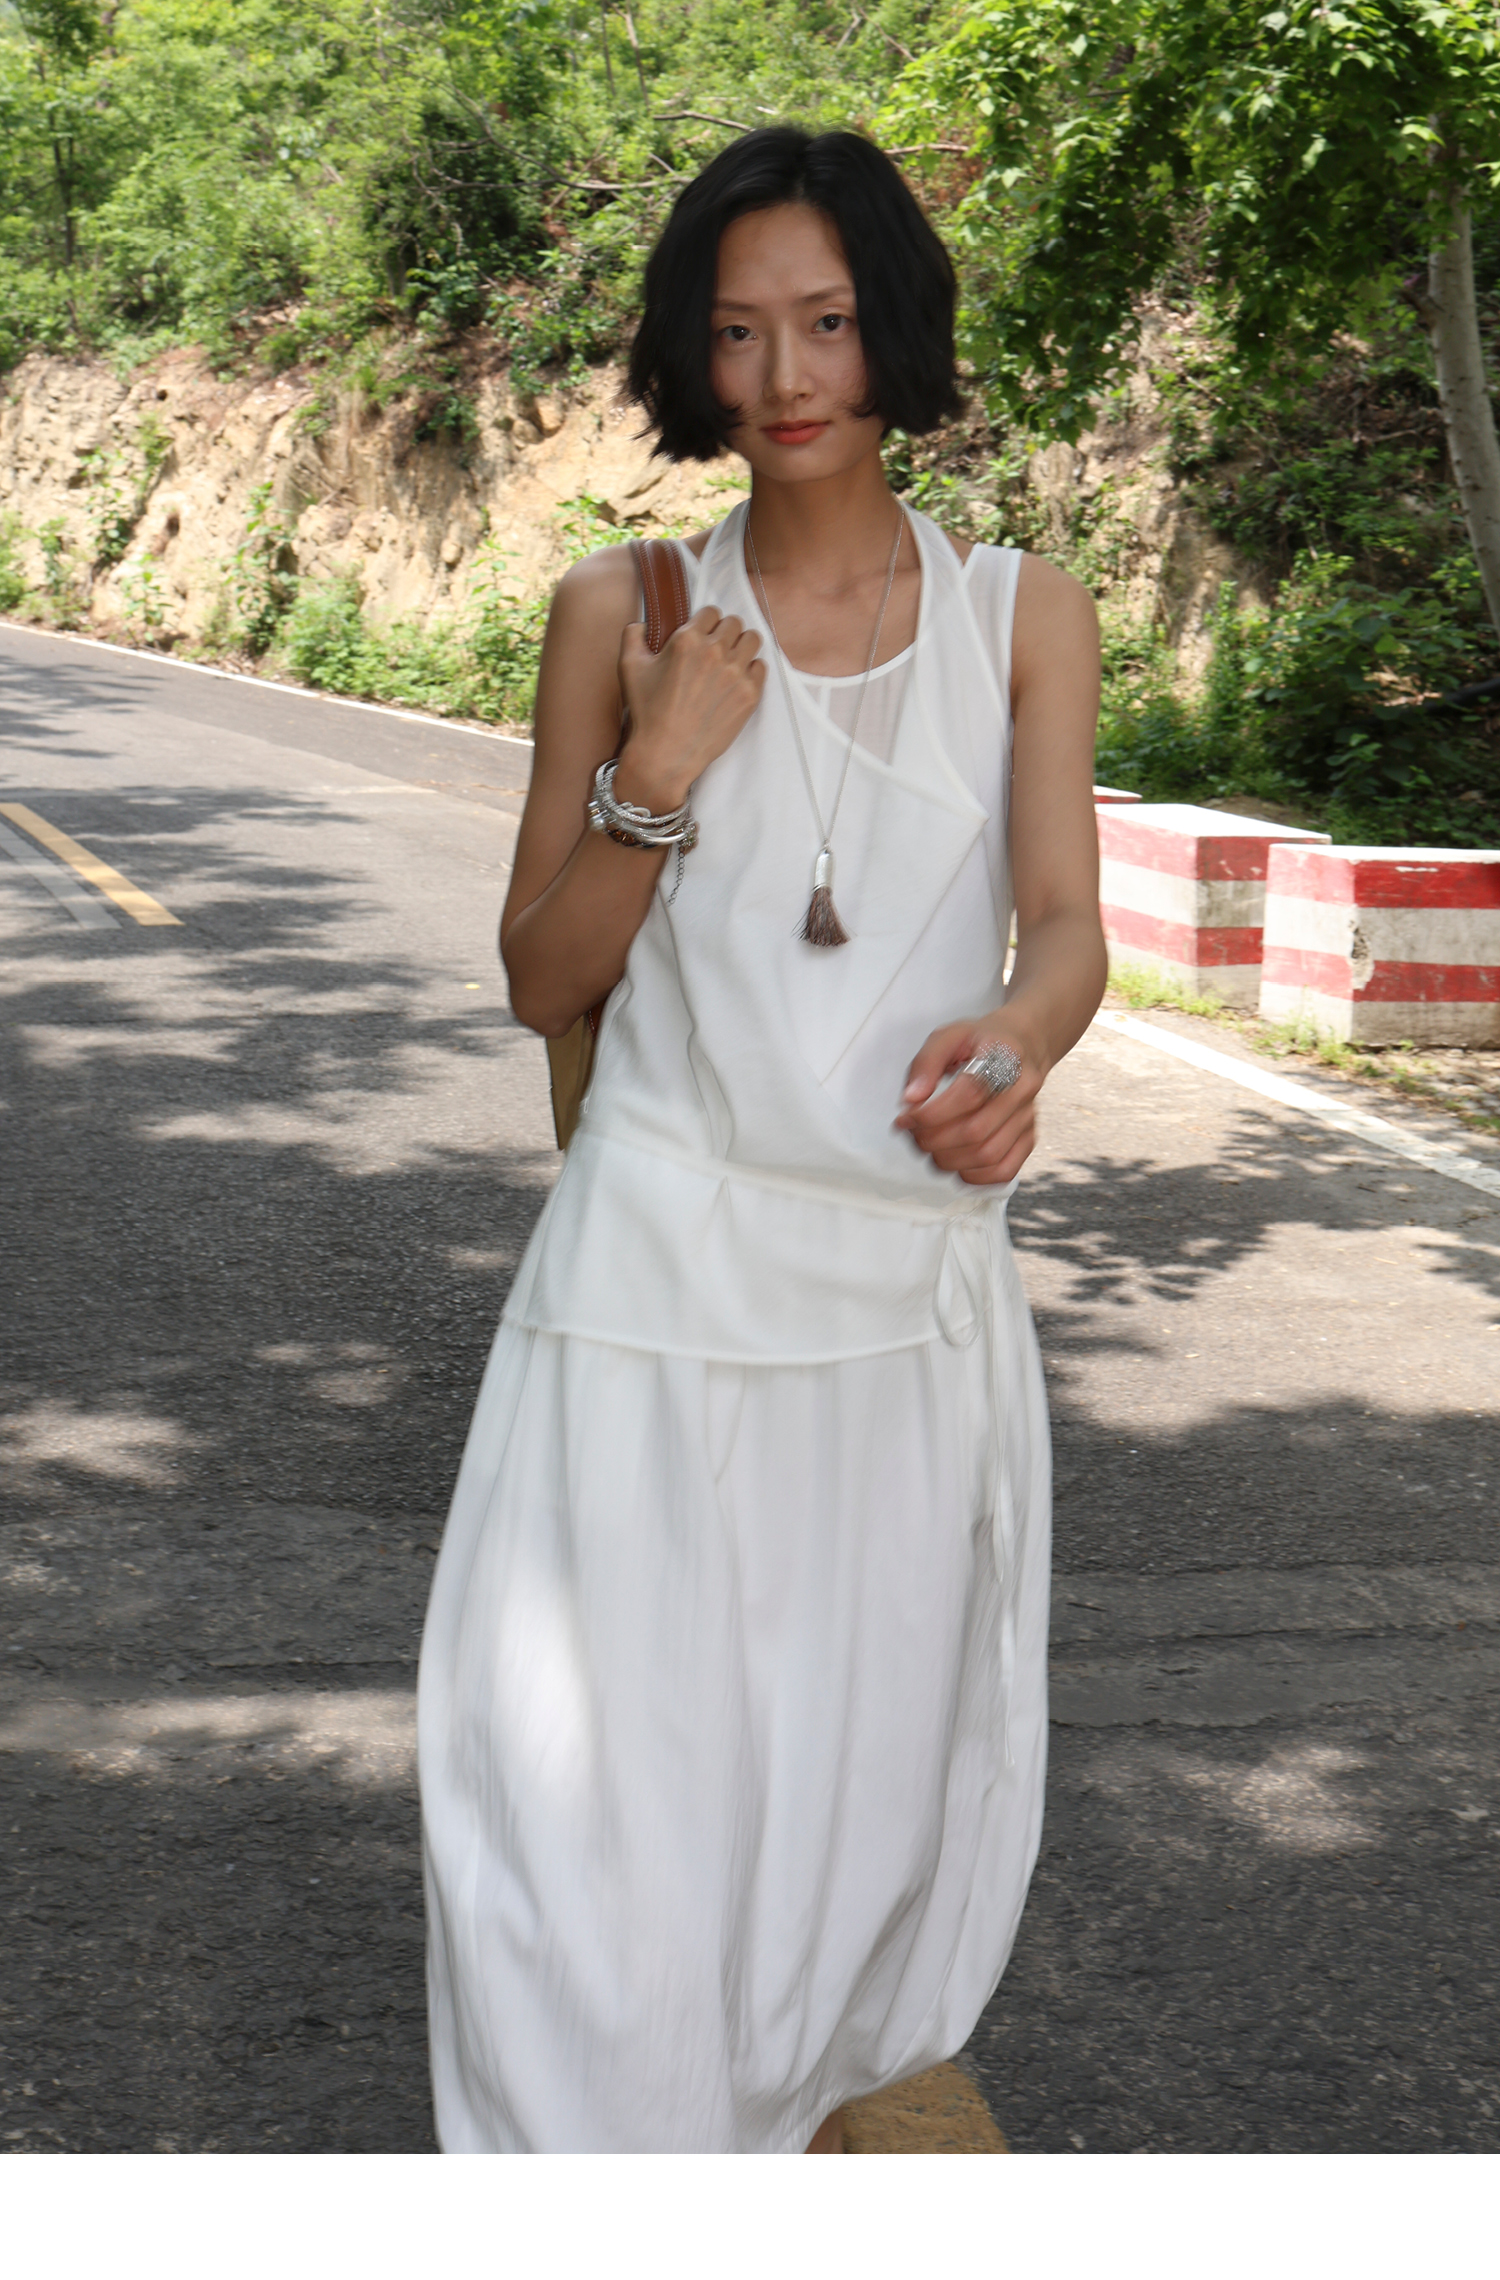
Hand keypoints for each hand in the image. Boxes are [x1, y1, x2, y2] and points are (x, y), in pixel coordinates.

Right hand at [615, 606, 764, 808]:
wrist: (667, 752)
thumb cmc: (647, 711)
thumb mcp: (630, 668)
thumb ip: (632, 636)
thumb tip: (640, 625)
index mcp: (688, 639)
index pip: (711, 612)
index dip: (706, 622)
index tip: (703, 634)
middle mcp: (715, 652)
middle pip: (734, 623)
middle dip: (725, 632)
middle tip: (717, 648)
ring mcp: (736, 673)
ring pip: (753, 639)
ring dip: (742, 645)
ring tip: (732, 658)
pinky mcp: (749, 695)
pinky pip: (761, 667)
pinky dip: (751, 669)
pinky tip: (738, 679)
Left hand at [894, 1019, 1041, 1185]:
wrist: (1023, 1045)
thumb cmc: (982, 1042)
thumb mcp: (949, 1036)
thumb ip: (926, 1063)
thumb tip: (911, 1099)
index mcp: (1005, 1058)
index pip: (969, 1094)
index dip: (931, 1113)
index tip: (906, 1117)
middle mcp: (1023, 1089)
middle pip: (976, 1131)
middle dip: (934, 1139)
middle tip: (913, 1134)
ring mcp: (1028, 1117)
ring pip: (988, 1154)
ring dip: (948, 1160)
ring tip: (929, 1147)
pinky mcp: (1029, 1138)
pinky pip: (1004, 1170)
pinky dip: (974, 1176)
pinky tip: (954, 1163)